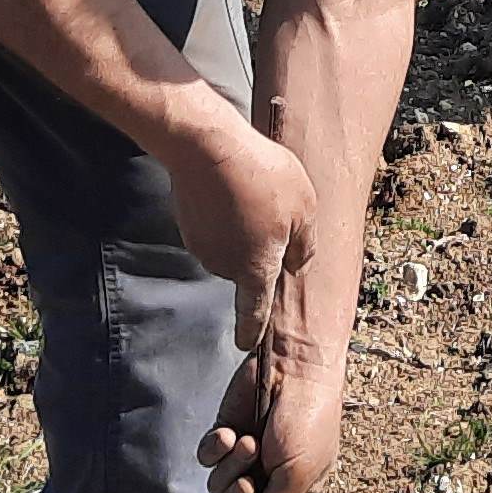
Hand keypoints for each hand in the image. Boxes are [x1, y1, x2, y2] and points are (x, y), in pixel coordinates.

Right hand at [167, 119, 317, 355]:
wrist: (207, 147)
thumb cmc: (263, 178)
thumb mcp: (304, 209)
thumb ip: (303, 246)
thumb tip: (295, 266)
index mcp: (255, 269)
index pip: (253, 312)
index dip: (251, 331)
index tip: (245, 346)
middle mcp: (224, 266)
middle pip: (245, 269)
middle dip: (258, 250)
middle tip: (273, 213)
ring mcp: (201, 246)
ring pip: (230, 245)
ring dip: (241, 229)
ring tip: (252, 193)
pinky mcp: (187, 225)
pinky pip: (213, 227)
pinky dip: (223, 214)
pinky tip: (230, 188)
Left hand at [198, 298, 344, 492]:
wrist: (295, 367)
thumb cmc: (308, 418)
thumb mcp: (300, 475)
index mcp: (295, 486)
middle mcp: (268, 472)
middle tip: (247, 483)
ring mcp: (245, 452)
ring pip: (219, 484)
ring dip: (231, 466)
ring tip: (248, 443)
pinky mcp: (226, 430)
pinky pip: (207, 456)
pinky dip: (215, 449)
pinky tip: (230, 434)